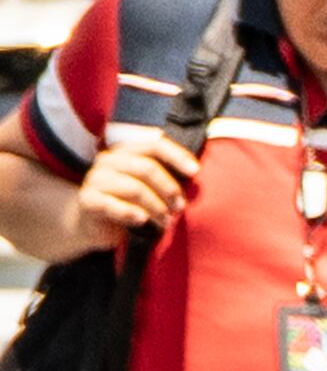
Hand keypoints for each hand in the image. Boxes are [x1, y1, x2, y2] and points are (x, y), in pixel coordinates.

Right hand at [74, 134, 194, 249]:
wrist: (92, 224)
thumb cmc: (127, 202)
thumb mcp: (147, 186)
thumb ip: (164, 176)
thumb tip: (195, 174)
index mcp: (125, 152)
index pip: (153, 145)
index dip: (176, 156)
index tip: (195, 172)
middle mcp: (108, 161)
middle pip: (146, 168)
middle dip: (169, 188)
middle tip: (180, 207)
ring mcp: (95, 179)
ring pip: (134, 188)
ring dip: (156, 206)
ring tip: (166, 221)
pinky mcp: (86, 200)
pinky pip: (111, 205)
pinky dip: (130, 213)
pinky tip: (142, 220)